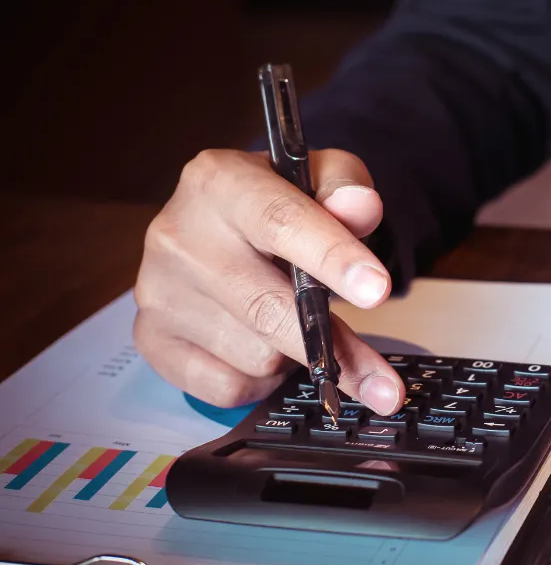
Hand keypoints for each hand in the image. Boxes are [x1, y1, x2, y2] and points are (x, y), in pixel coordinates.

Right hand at [134, 148, 404, 413]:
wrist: (217, 226)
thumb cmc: (276, 204)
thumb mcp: (317, 177)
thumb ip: (345, 186)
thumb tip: (361, 208)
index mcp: (218, 182)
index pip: (281, 222)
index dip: (333, 258)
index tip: (378, 291)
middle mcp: (177, 235)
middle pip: (268, 306)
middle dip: (334, 346)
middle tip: (384, 383)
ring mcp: (158, 292)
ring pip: (256, 356)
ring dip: (294, 355)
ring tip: (295, 322)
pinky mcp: (153, 340)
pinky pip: (228, 387)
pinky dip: (261, 380)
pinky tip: (263, 345)